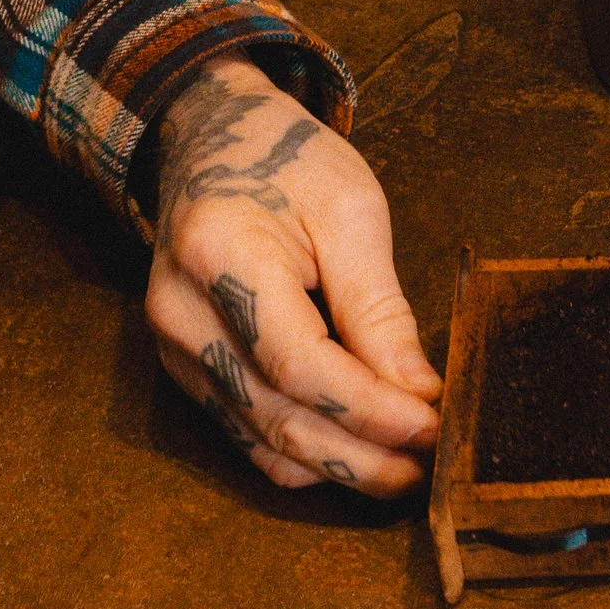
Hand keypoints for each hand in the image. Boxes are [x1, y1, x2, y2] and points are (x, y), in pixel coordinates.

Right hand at [146, 56, 440, 496]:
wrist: (212, 139)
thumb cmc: (286, 160)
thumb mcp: (351, 211)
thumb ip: (380, 309)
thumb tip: (418, 393)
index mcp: (219, 255)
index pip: (299, 366)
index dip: (370, 411)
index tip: (434, 429)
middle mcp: (181, 315)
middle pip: (278, 420)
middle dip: (363, 457)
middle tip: (433, 469)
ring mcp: (175, 349)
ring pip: (262, 443)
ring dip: (341, 468)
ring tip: (409, 468)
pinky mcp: (185, 369)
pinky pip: (246, 436)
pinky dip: (306, 454)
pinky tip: (360, 450)